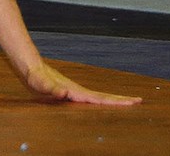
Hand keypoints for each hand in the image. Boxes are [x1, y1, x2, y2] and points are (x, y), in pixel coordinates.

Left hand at [23, 61, 141, 105]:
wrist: (30, 67)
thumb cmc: (34, 77)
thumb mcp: (41, 84)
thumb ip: (52, 89)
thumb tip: (65, 93)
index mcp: (76, 92)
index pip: (99, 99)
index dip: (115, 102)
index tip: (132, 103)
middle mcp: (78, 91)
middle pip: (104, 96)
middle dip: (121, 100)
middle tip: (140, 101)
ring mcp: (76, 90)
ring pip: (99, 96)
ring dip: (114, 100)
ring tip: (129, 102)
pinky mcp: (71, 92)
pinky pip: (90, 97)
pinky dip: (102, 100)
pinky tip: (105, 102)